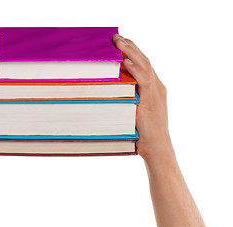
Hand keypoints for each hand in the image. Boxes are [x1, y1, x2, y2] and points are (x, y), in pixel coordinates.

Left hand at [113, 34, 174, 162]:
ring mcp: (155, 93)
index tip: (122, 42)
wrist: (158, 147)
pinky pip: (144, 81)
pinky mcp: (151, 101)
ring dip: (131, 53)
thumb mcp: (136, 109)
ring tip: (119, 42)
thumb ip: (129, 97)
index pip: (143, 64)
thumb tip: (112, 91)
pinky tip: (125, 62)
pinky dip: (135, 71)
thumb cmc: (145, 131)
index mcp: (154, 87)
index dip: (133, 52)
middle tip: (117, 37)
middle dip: (131, 47)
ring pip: (144, 67)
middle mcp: (157, 87)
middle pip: (144, 61)